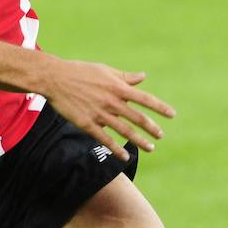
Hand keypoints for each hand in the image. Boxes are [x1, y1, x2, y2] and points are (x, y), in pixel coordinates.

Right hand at [40, 58, 176, 159]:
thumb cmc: (81, 71)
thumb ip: (125, 77)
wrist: (55, 79)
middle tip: (160, 135)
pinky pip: (105, 139)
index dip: (159, 108)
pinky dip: (117, 149)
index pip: (144, 99)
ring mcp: (100, 114)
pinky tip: (125, 156)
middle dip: (152, 128)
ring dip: (139, 140)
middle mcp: (112, 102)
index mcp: (118, 87)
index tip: (172, 115)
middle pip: (137, 118)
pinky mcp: (88, 124)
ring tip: (151, 148)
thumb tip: (143, 77)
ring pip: (124, 131)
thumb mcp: (105, 71)